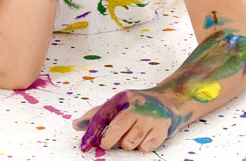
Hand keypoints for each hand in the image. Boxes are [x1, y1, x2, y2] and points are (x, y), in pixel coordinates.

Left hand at [73, 90, 188, 152]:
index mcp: (122, 98)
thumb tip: (76, 125)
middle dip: (109, 142)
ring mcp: (150, 117)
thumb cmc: (139, 105)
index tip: (84, 146)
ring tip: (133, 134)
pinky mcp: (162, 128)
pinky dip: (142, 146)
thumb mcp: (118, 103)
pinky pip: (144, 148)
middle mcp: (137, 105)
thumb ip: (97, 114)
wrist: (169, 101)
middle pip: (115, 131)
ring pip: (129, 143)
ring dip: (128, 143)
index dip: (91, 133)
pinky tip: (145, 136)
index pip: (102, 116)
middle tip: (110, 143)